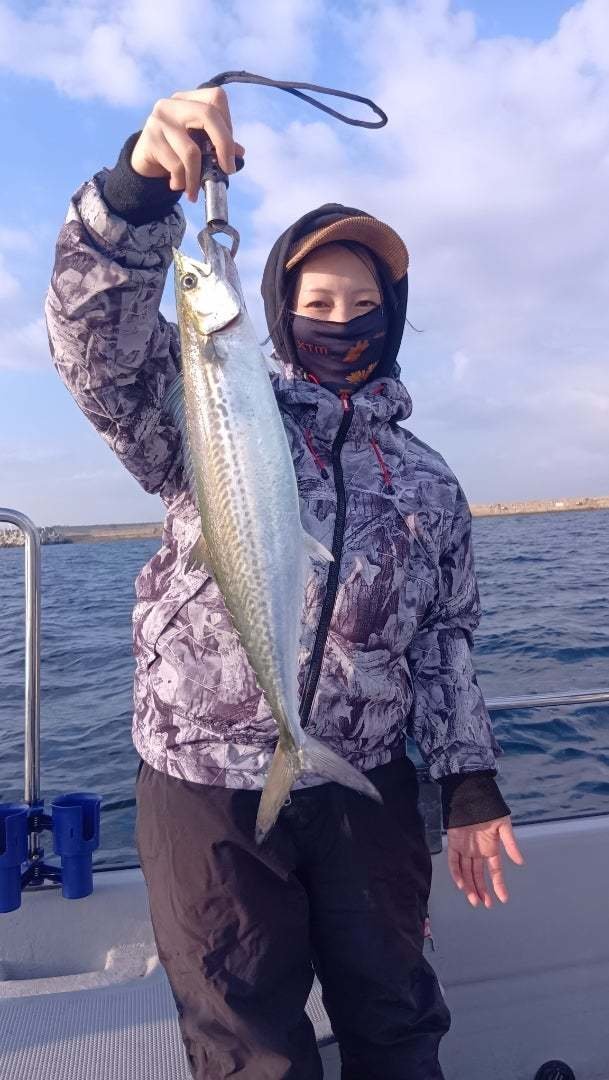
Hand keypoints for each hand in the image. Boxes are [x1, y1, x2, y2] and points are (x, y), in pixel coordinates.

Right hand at [130, 87, 244, 202]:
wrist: (145, 163)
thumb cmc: (177, 152)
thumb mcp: (200, 145)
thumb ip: (218, 146)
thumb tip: (239, 153)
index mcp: (189, 99)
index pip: (217, 98)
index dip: (228, 125)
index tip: (229, 151)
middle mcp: (173, 104)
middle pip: (208, 115)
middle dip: (224, 145)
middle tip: (228, 170)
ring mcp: (159, 120)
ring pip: (191, 151)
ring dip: (197, 178)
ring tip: (195, 191)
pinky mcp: (150, 139)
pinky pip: (176, 166)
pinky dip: (181, 182)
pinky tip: (178, 185)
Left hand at [447, 815, 524, 908]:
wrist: (471, 795)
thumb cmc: (489, 809)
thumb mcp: (503, 827)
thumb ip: (510, 844)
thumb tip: (520, 862)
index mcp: (491, 849)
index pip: (495, 871)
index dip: (499, 885)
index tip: (504, 899)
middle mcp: (478, 852)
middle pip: (478, 876)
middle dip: (481, 891)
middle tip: (485, 904)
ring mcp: (465, 849)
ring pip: (466, 873)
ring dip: (469, 887)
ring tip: (474, 901)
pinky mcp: (453, 843)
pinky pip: (453, 862)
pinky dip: (456, 874)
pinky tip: (461, 885)